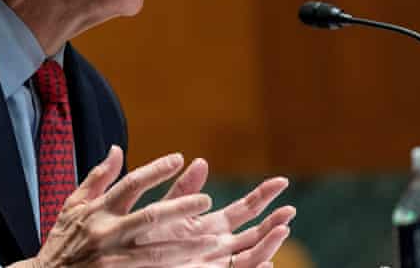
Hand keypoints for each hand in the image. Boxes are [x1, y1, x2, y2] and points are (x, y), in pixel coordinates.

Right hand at [10, 146, 223, 266]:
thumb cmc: (61, 239)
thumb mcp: (72, 204)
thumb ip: (98, 177)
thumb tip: (117, 148)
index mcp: (97, 210)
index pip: (131, 183)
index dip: (156, 169)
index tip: (179, 158)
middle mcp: (105, 232)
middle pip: (150, 216)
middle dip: (181, 208)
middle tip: (208, 200)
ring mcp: (111, 259)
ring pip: (157, 251)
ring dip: (188, 245)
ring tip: (214, 239)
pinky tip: (196, 265)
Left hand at [136, 158, 295, 267]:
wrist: (128, 263)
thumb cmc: (144, 239)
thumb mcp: (165, 209)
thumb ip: (183, 190)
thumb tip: (202, 161)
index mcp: (211, 226)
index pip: (245, 209)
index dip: (264, 196)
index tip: (281, 181)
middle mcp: (220, 245)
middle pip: (256, 231)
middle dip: (275, 220)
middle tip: (290, 207)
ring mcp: (218, 263)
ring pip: (252, 253)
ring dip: (269, 242)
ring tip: (282, 228)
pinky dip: (255, 267)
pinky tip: (267, 260)